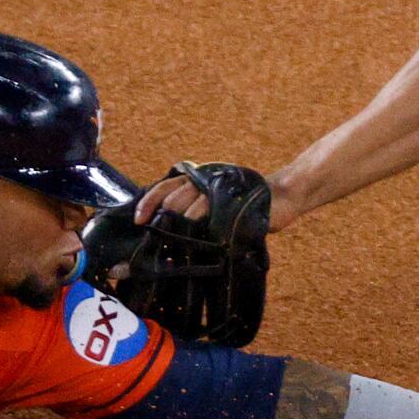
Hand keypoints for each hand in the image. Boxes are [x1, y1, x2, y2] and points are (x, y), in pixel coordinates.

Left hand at [135, 167, 303, 232]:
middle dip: (161, 218)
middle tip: (155, 237)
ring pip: (190, 203)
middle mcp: (205, 179)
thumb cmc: (243, 206)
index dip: (148, 202)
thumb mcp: (215, 205)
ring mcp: (219, 188)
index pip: (164, 187)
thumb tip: (165, 233)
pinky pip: (212, 211)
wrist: (280, 197)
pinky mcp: (233, 199)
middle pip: (173, 196)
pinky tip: (199, 237)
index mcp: (197, 178)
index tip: (138, 221)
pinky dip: (202, 224)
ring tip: (175, 240)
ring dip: (180, 224)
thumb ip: (193, 211)